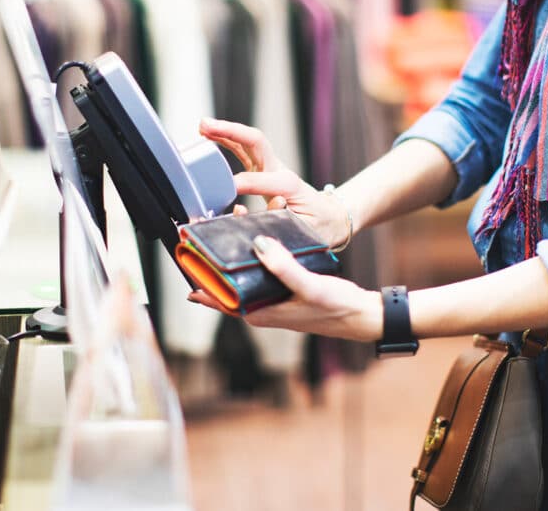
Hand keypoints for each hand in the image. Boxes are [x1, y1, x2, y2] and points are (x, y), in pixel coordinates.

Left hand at [187, 235, 382, 341]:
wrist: (361, 316)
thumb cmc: (336, 306)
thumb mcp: (309, 285)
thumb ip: (284, 267)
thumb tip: (258, 245)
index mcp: (261, 312)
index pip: (220, 299)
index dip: (201, 282)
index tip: (186, 261)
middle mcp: (262, 309)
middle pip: (227, 288)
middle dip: (213, 265)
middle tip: (202, 238)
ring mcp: (272, 302)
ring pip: (242, 280)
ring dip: (232, 258)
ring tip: (227, 231)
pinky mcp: (283, 293)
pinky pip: (259, 276)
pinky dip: (252, 259)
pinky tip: (255, 243)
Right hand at [199, 117, 350, 247]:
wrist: (331, 218)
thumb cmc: (317, 226)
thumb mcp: (302, 229)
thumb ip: (274, 220)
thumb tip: (244, 211)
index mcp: (289, 186)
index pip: (261, 178)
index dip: (242, 183)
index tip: (226, 191)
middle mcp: (280, 172)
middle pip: (255, 143)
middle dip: (230, 132)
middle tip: (205, 126)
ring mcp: (272, 169)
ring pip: (248, 143)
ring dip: (226, 132)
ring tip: (203, 125)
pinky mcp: (265, 171)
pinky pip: (244, 151)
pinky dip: (227, 141)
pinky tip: (210, 135)